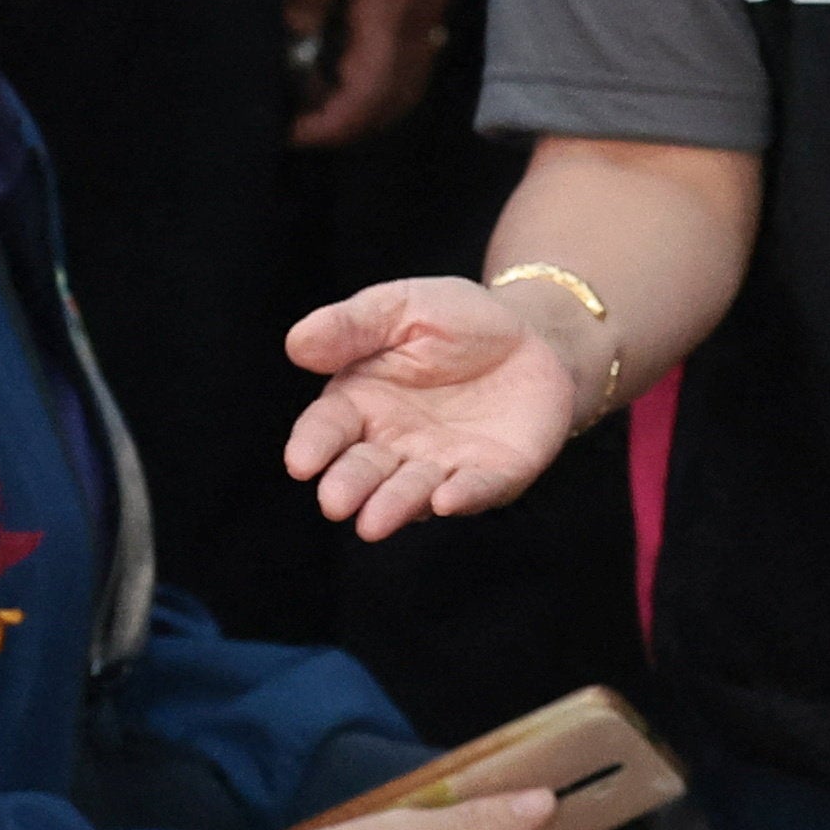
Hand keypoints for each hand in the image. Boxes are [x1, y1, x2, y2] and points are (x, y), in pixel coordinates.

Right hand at [279, 276, 588, 534]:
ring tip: (372, 522)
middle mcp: (395, 445)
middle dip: (349, 486)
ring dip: (393, 506)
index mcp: (362, 403)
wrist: (533, 336)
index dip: (313, 445)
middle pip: (364, 470)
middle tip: (335, 502)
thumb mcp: (402, 306)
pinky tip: (445, 499)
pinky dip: (462, 496)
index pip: (328, 428)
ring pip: (412, 491)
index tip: (301, 462)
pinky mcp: (492, 475)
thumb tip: (296, 343)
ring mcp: (443, 465)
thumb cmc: (456, 321)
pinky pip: (476, 489)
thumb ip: (353, 324)